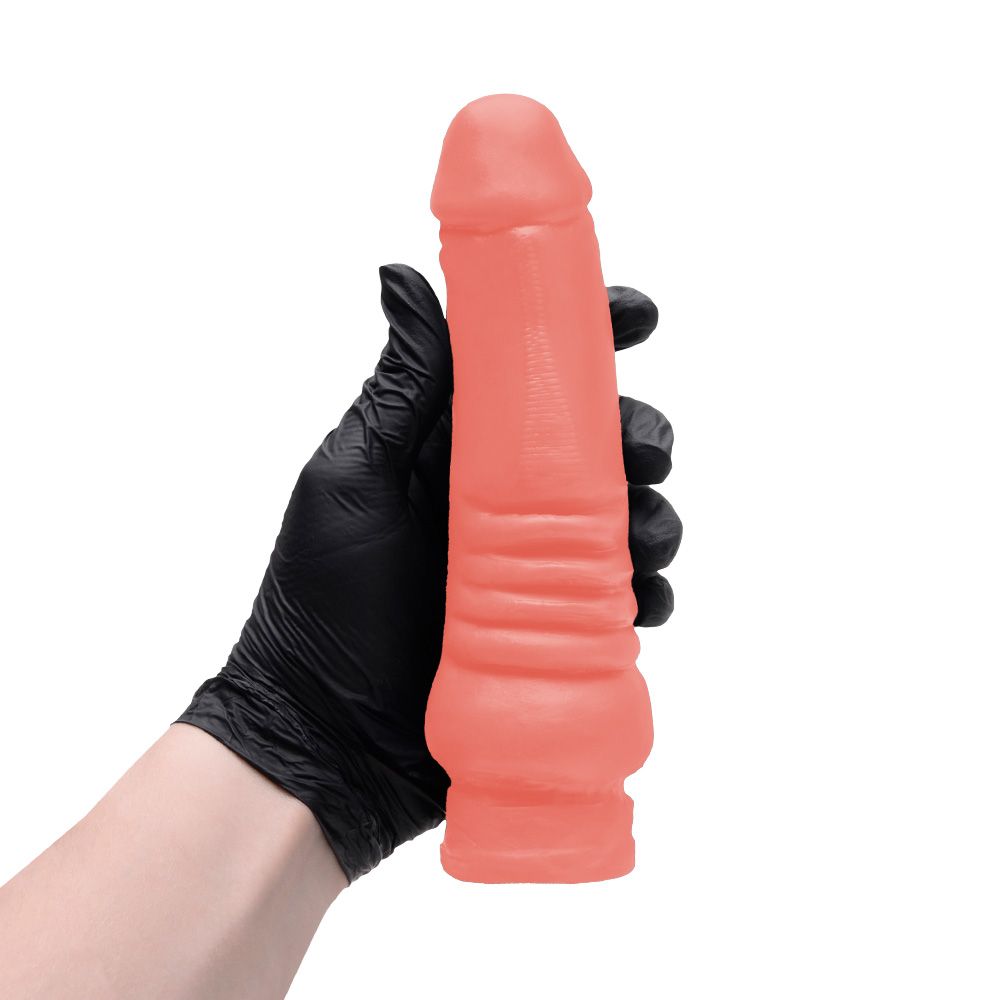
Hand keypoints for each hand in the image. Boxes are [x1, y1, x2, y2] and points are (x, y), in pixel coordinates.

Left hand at [178, 265, 681, 881]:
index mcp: (456, 452)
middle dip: (637, 434)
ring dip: (653, 515)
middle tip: (644, 449)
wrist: (325, 734)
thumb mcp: (355, 480)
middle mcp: (502, 502)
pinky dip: (647, 593)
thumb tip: (401, 273)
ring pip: (622, 519)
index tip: (637, 317)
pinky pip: (621, 600)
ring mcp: (531, 569)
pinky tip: (647, 599)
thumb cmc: (323, 600)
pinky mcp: (553, 631)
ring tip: (648, 536)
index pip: (532, 379)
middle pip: (595, 447)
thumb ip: (400, 387)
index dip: (591, 340)